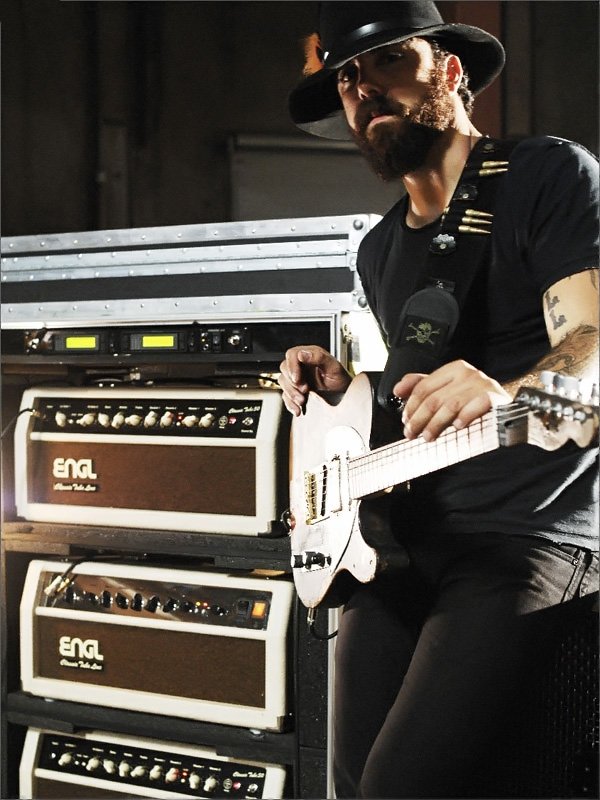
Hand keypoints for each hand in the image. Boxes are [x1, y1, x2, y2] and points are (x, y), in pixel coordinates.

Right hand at [278, 345, 351, 415]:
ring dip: (291, 394)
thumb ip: (319, 357)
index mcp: (309, 355)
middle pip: (284, 369)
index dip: (292, 366)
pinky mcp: (296, 391)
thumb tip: (303, 354)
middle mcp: (301, 365)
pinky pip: (286, 396)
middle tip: (304, 390)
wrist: (344, 395)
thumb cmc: (340, 378)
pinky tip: (298, 409)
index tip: (297, 379)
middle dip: (292, 383)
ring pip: (283, 383)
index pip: (292, 355)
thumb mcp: (333, 367)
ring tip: (302, 401)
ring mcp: (297, 378)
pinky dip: (290, 404)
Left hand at [393, 360, 511, 440]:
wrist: (507, 408)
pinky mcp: (495, 397)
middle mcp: (468, 373)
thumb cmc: (474, 401)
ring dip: (436, 423)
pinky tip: (457, 426)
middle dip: (419, 418)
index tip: (405, 420)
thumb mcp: (448, 390)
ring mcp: (482, 384)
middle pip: (434, 397)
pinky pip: (476, 405)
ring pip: (450, 405)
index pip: (424, 386)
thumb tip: (398, 389)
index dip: (411, 405)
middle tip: (411, 433)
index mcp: (454, 369)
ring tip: (428, 436)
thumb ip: (424, 387)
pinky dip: (464, 416)